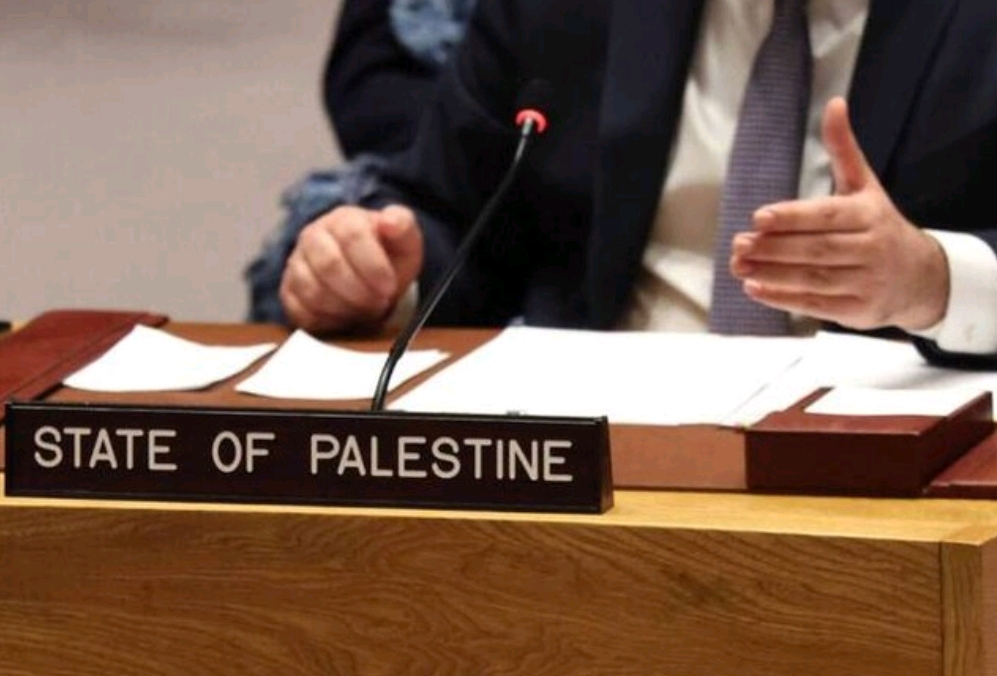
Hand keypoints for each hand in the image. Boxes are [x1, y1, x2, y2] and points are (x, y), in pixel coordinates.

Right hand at [280, 205, 422, 332]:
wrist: (370, 275)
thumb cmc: (386, 257)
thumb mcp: (404, 241)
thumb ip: (403, 226)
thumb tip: (390, 222)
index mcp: (343, 219)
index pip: (352, 236)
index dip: (373, 266)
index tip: (389, 287)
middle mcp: (313, 237)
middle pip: (329, 265)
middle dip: (360, 292)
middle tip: (379, 303)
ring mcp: (297, 264)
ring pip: (313, 291)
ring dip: (345, 308)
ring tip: (365, 310)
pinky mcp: (289, 291)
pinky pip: (301, 312)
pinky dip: (328, 321)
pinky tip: (346, 317)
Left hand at [729, 97, 949, 331]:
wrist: (920, 278)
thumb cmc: (879, 226)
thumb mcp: (865, 186)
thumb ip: (843, 149)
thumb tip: (834, 103)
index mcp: (869, 215)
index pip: (826, 216)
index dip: (792, 217)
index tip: (758, 218)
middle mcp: (871, 249)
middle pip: (815, 249)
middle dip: (773, 248)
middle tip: (738, 245)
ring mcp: (866, 282)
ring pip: (812, 278)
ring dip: (771, 274)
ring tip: (738, 266)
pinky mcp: (857, 311)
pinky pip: (815, 304)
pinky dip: (783, 298)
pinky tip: (755, 289)